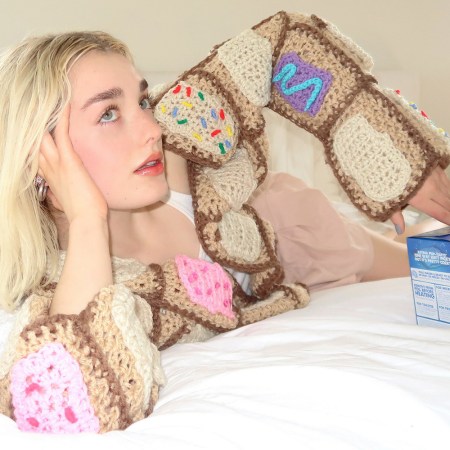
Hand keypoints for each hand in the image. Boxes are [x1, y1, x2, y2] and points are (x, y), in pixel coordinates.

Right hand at [38, 105, 107, 223]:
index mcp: (48, 176)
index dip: (31, 139)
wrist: (87, 221)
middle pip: (33, 140)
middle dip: (31, 124)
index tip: (30, 127)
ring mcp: (57, 163)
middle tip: (32, 106)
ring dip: (45, 116)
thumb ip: (59, 194)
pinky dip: (63, 118)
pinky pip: (63, 134)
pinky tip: (65, 103)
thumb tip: (58, 196)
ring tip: (47, 98)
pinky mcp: (69, 161)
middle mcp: (47, 167)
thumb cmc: (82, 213)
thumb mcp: (66, 201)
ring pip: (42, 134)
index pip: (33, 152)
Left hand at [391, 166, 449, 233]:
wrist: (389, 155)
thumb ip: (396, 215)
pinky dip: (449, 189)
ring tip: (449, 207)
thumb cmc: (387, 178)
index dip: (449, 220)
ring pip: (449, 192)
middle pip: (447, 203)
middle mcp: (432, 188)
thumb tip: (400, 231)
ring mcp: (436, 177)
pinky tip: (448, 193)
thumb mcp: (388, 199)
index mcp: (421, 198)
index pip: (440, 213)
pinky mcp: (436, 167)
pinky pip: (447, 181)